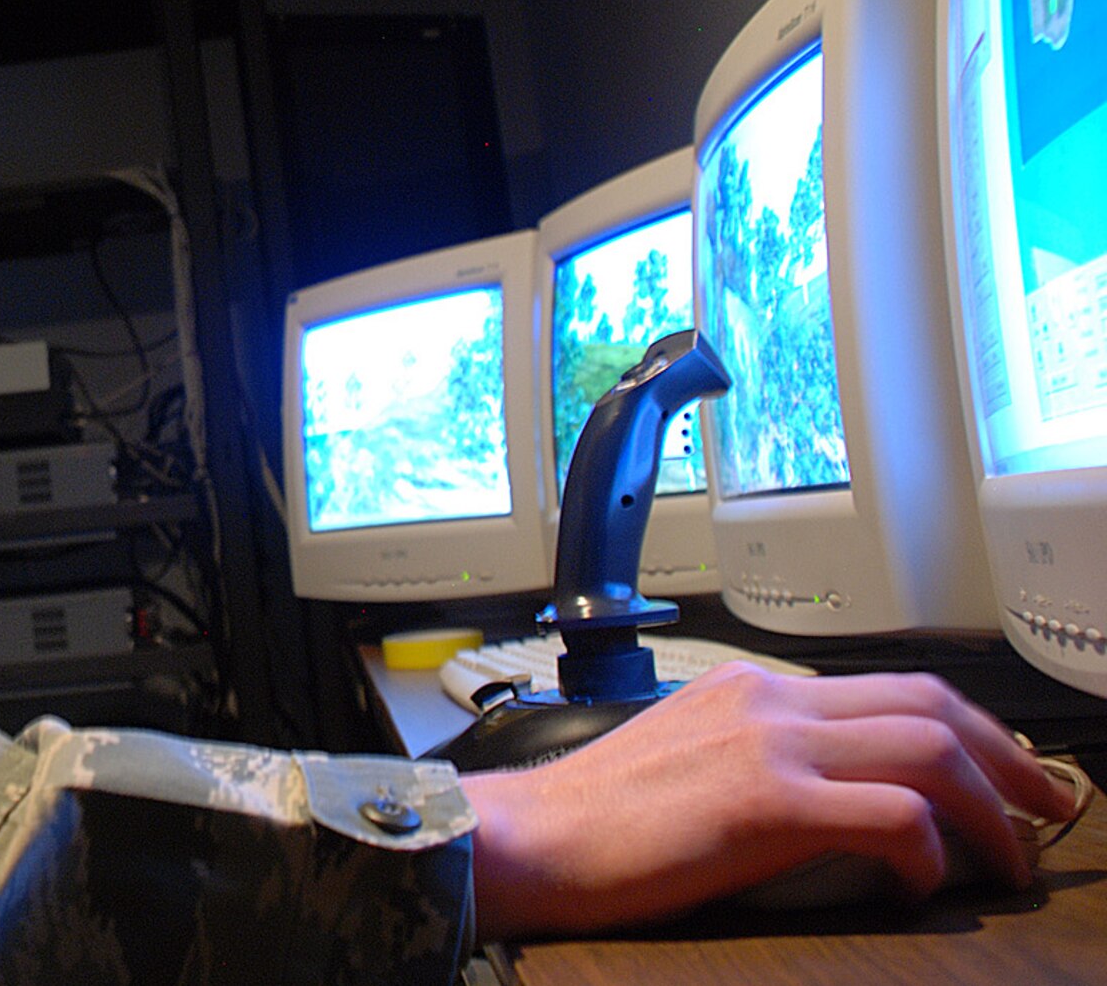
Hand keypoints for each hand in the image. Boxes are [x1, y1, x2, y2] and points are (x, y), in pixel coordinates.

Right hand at [457, 663, 1077, 940]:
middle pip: (929, 702)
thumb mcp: (684, 759)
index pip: (887, 687)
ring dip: (991, 807)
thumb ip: (752, 757)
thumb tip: (822, 799)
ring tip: (1012, 855)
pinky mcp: (766, 802)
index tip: (998, 770)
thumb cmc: (590, 819)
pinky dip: (931, 851)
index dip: (965, 727)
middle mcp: (767, 699)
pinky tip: (923, 883)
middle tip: (1042, 807)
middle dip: (1006, 756)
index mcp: (748, 688)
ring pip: (929, 748)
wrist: (526, 836)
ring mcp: (769, 743)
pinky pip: (894, 816)